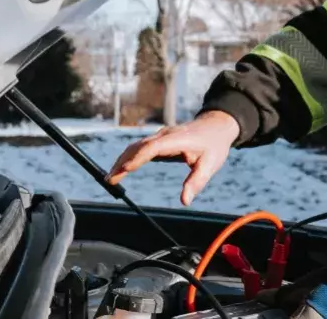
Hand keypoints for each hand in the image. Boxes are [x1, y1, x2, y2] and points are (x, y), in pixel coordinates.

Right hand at [106, 110, 239, 205]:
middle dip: (122, 162)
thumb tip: (184, 201)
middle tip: (109, 180)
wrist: (217, 126)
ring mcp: (160, 136)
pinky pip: (140, 148)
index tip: (123, 171)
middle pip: (138, 146)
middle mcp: (165, 135)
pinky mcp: (159, 140)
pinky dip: (129, 158)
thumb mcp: (210, 165)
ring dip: (122, 160)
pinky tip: (121, 170)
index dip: (137, 158)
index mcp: (176, 139)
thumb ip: (196, 182)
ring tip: (110, 178)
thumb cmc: (214, 145)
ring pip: (136, 146)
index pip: (152, 148)